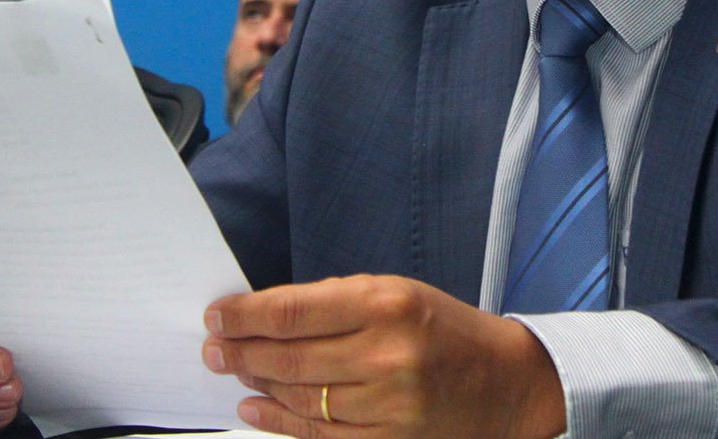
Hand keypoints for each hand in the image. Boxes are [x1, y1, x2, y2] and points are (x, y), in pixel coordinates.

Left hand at [203, 274, 564, 438]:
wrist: (504, 382)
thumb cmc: (446, 329)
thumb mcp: (398, 292)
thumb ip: (335, 300)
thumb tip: (265, 314)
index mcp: (388, 304)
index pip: (292, 311)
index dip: (244, 315)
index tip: (217, 315)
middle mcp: (387, 354)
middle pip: (287, 358)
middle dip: (239, 352)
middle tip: (213, 347)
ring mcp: (387, 405)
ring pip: (297, 398)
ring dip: (256, 385)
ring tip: (236, 371)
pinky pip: (317, 434)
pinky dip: (278, 422)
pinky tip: (256, 408)